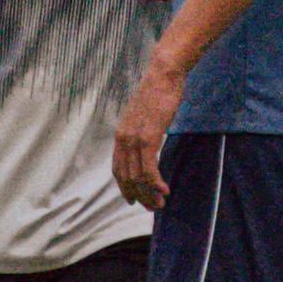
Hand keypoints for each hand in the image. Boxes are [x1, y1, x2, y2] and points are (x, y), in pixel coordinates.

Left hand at [113, 58, 184, 209]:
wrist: (163, 74)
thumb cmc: (158, 92)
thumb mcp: (145, 116)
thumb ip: (142, 132)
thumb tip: (148, 145)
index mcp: (120, 134)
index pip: (117, 169)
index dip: (125, 188)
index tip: (135, 200)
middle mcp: (123, 139)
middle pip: (127, 177)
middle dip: (140, 195)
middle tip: (152, 207)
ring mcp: (134, 138)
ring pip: (138, 177)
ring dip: (149, 193)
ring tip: (161, 203)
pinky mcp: (149, 137)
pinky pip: (149, 168)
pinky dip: (156, 183)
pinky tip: (165, 190)